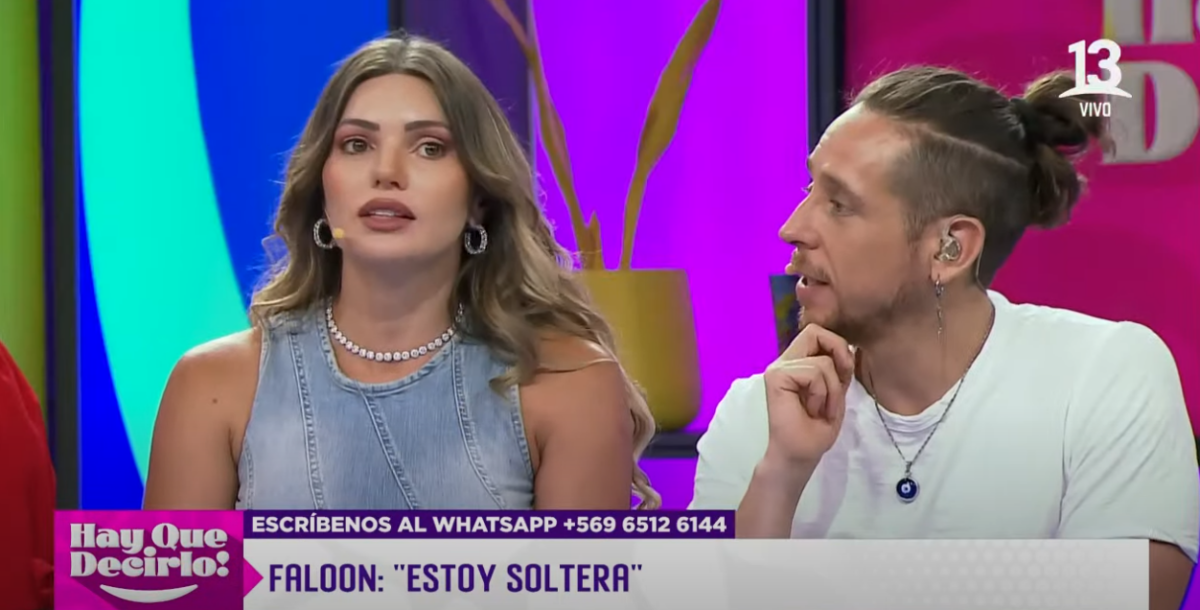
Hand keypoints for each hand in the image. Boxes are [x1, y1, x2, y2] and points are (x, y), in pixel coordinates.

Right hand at [762, 324, 855, 465]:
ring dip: (831, 390)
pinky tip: (811, 410)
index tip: (844, 375)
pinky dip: (821, 394)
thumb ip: (837, 368)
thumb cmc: (816, 430)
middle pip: (815, 332)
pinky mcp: (776, 377)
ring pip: (822, 361)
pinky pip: (813, 373)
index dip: (837, 347)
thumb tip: (848, 347)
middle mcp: (785, 361)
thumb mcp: (835, 392)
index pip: (818, 334)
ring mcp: (778, 368)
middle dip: (838, 354)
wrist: (800, 455)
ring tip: (820, 409)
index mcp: (797, 363)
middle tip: (841, 382)